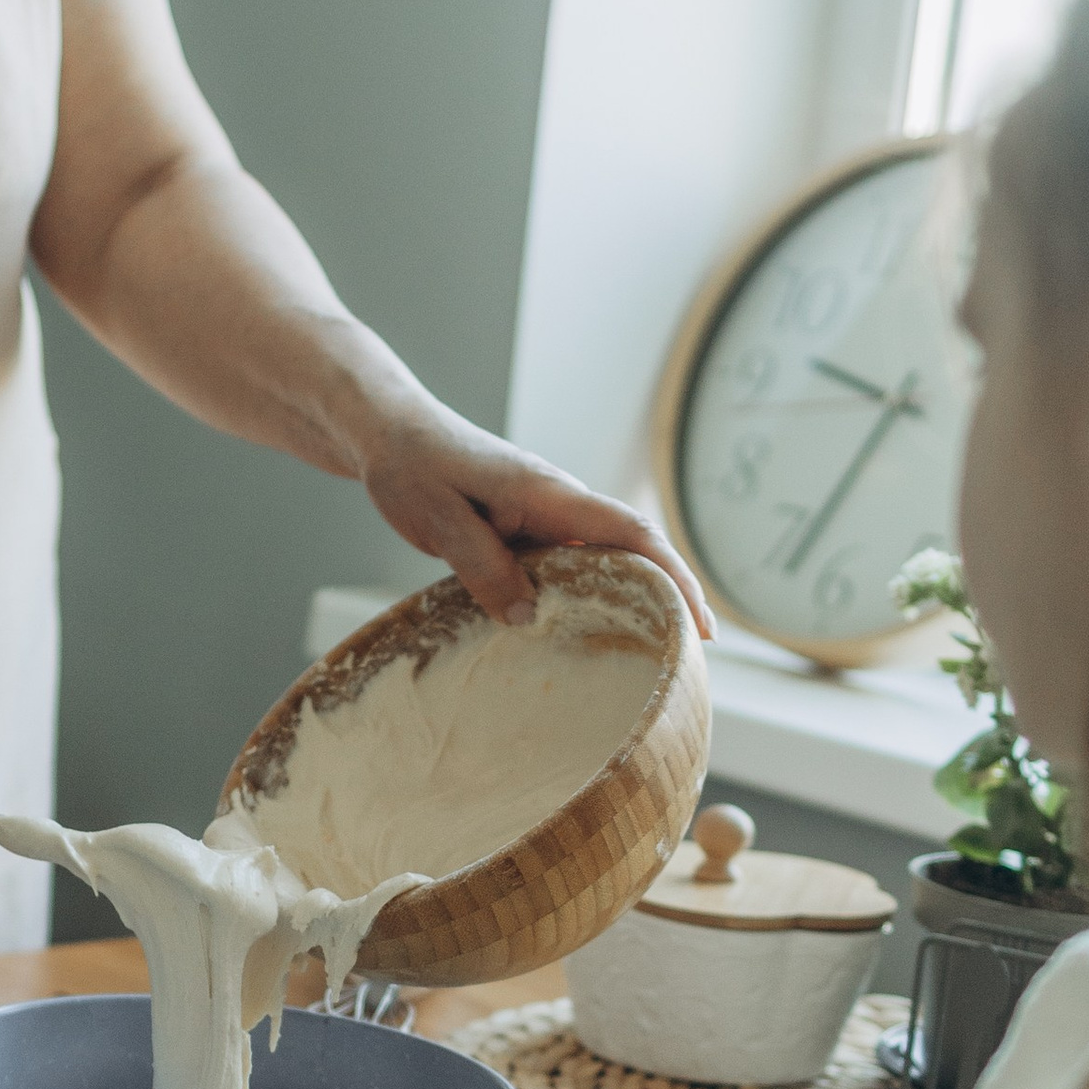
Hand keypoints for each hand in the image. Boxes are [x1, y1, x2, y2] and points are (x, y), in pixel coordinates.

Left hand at [351, 394, 711, 638]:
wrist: (389, 432)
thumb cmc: (411, 465)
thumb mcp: (438, 518)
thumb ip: (480, 565)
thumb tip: (527, 617)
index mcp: (549, 493)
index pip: (632, 532)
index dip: (674, 575)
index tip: (699, 621)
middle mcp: (559, 504)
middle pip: (635, 549)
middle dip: (672, 595)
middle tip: (691, 656)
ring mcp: (546, 517)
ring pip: (605, 559)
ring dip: (634, 597)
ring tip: (653, 655)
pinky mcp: (527, 529)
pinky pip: (571, 565)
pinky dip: (591, 595)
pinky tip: (587, 632)